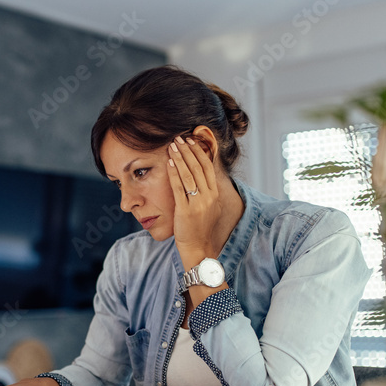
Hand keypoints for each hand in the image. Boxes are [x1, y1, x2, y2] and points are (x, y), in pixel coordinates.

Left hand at [166, 136, 222, 265]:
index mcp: (215, 194)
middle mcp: (209, 197)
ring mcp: (198, 204)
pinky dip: (174, 174)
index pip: (208, 167)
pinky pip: (179, 188)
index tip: (191, 141)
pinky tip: (169, 163)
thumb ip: (207, 191)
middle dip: (188, 151)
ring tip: (172, 146)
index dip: (199, 152)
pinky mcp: (186, 211)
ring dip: (180, 158)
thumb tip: (201, 174)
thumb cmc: (200, 227)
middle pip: (198, 167)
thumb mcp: (208, 206)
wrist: (198, 247)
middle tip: (179, 138)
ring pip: (189, 175)